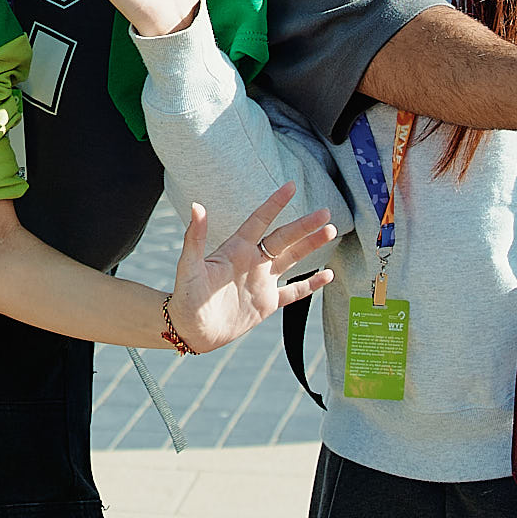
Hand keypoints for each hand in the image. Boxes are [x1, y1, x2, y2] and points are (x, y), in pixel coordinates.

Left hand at [165, 183, 334, 352]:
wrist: (191, 330)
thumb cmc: (185, 296)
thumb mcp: (189, 266)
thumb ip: (195, 237)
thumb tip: (197, 206)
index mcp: (236, 250)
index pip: (259, 221)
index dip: (274, 204)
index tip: (290, 186)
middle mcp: (252, 262)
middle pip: (283, 238)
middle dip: (304, 226)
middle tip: (325, 212)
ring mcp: (261, 282)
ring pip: (292, 259)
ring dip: (311, 246)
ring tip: (331, 231)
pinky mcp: (266, 303)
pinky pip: (293, 291)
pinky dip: (310, 284)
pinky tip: (327, 275)